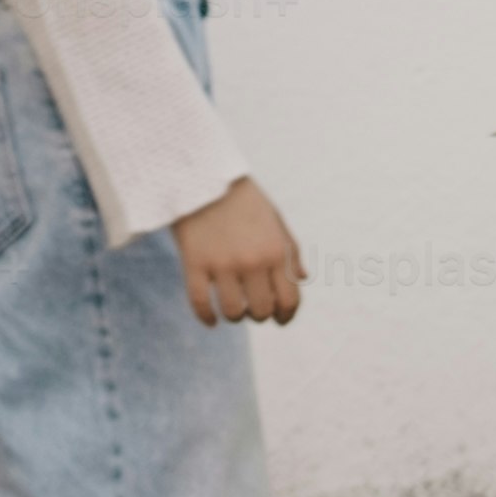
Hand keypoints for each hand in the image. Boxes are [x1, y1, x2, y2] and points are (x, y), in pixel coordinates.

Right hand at [173, 176, 302, 326]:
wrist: (202, 175)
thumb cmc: (242, 199)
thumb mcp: (275, 221)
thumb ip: (290, 251)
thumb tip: (301, 279)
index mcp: (276, 251)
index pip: (289, 300)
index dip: (286, 315)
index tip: (279, 319)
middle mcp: (252, 261)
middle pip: (261, 309)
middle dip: (259, 315)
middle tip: (252, 309)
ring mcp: (222, 263)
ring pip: (233, 311)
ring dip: (235, 316)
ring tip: (231, 310)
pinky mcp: (194, 262)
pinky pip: (200, 303)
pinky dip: (206, 317)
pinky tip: (211, 321)